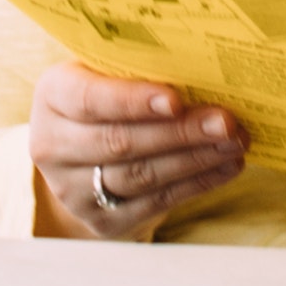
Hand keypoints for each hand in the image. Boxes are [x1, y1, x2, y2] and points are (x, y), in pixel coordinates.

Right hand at [32, 61, 242, 242]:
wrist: (82, 154)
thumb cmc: (105, 97)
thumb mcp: (104, 73)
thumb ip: (137, 69)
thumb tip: (202, 65)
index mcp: (52, 96)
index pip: (90, 99)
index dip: (133, 101)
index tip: (175, 100)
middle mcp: (52, 146)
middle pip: (121, 141)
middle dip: (180, 132)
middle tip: (226, 122)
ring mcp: (73, 190)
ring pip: (142, 176)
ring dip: (195, 159)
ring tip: (234, 143)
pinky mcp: (102, 220)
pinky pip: (155, 202)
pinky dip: (196, 184)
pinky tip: (224, 167)